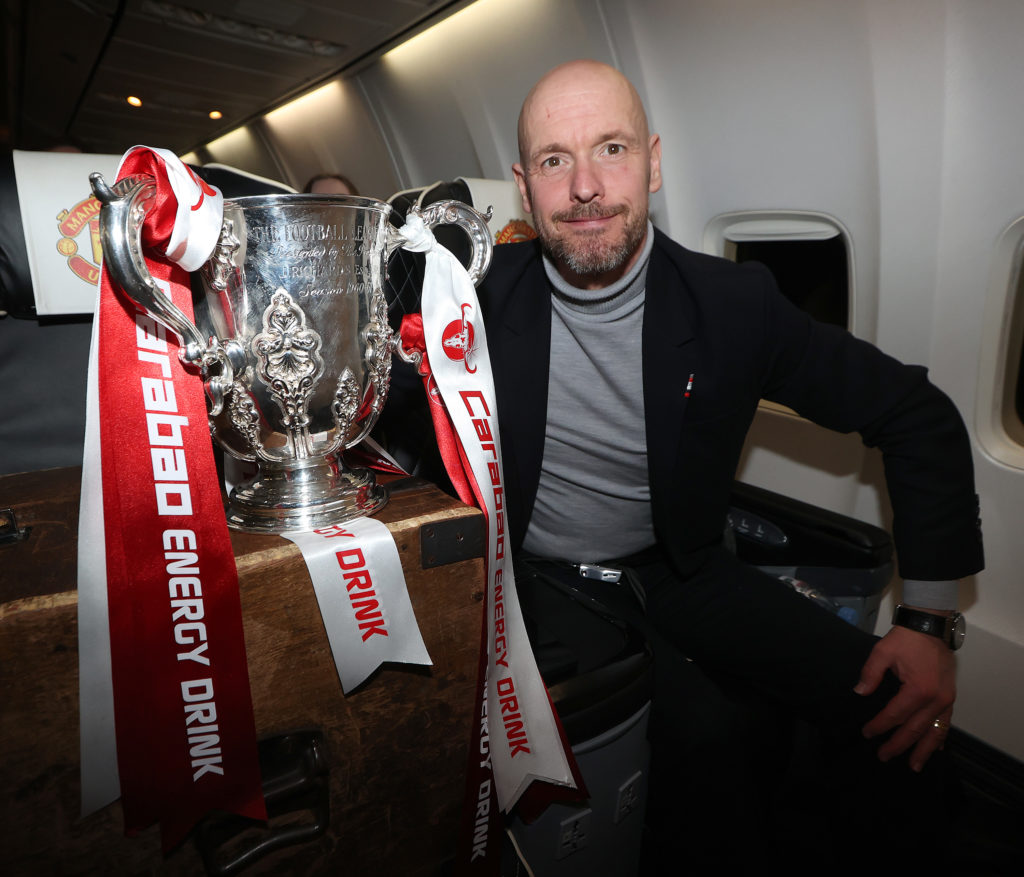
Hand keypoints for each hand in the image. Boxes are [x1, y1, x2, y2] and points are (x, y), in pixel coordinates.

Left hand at [854, 624, 955, 770]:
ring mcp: (946, 700)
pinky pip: (945, 723)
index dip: (880, 726)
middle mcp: (935, 699)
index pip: (895, 715)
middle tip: (884, 757)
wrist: (930, 627)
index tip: (867, 733)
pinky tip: (934, 749)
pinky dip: (939, 738)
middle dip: (899, 745)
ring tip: (913, 766)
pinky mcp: (950, 697)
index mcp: (918, 689)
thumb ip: (870, 674)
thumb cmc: (906, 639)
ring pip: (934, 732)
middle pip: (915, 729)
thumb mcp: (882, 651)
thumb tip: (860, 693)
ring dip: (923, 750)